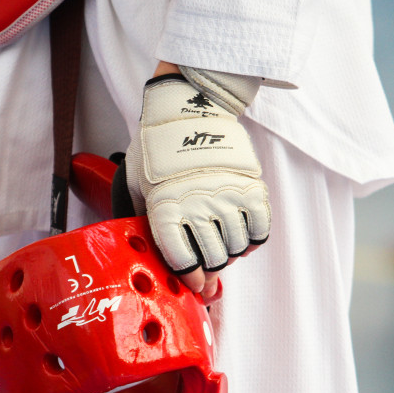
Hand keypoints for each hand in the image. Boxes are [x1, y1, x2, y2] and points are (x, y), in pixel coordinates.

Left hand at [124, 67, 269, 300]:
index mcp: (166, 208)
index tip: (194, 283)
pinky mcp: (251, 188)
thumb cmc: (157, 150)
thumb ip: (139, 219)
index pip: (183, 260)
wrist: (189, 110)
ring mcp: (226, 197)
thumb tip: (144, 251)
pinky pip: (259, 232)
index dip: (190, 278)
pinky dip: (252, 241)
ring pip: (236, 249)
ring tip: (221, 244)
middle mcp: (198, 205)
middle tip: (208, 266)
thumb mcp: (135, 184)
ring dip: (230, 254)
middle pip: (213, 260)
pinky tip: (241, 235)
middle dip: (210, 270)